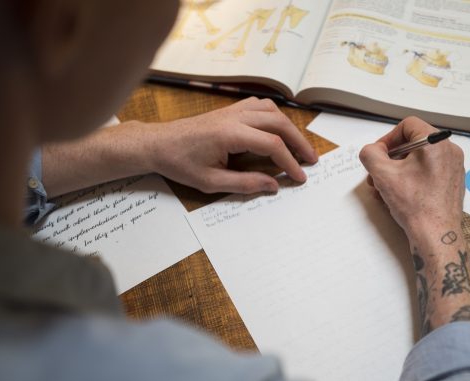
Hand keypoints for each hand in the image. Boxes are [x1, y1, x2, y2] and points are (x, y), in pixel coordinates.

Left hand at [143, 97, 317, 193]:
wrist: (158, 143)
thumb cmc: (180, 163)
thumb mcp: (211, 182)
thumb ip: (245, 184)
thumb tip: (273, 185)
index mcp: (230, 134)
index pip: (272, 145)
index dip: (290, 162)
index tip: (300, 177)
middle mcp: (235, 117)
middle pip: (279, 123)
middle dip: (299, 142)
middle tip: (311, 159)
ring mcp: (232, 110)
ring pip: (271, 110)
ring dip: (288, 127)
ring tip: (298, 146)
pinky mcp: (229, 110)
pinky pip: (260, 106)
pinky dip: (274, 117)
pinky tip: (277, 131)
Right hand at [359, 117, 464, 239]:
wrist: (436, 235)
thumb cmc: (415, 206)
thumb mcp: (383, 175)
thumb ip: (371, 154)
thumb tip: (372, 150)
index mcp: (435, 143)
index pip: (407, 126)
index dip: (388, 138)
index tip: (378, 155)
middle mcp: (449, 152)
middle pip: (413, 145)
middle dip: (390, 160)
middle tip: (377, 175)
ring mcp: (454, 168)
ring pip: (419, 161)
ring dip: (398, 172)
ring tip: (384, 190)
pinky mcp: (453, 184)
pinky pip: (428, 174)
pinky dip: (412, 180)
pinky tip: (398, 197)